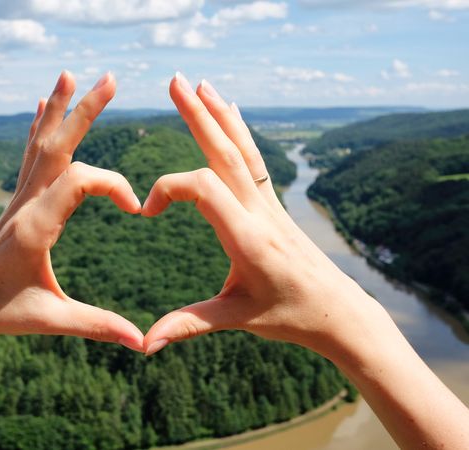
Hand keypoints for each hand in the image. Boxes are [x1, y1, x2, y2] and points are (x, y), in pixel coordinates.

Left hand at [0, 71, 143, 352]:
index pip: (79, 182)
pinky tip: (41, 104)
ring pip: (40, 142)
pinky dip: (39, 125)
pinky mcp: (17, 199)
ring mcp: (18, 197)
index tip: (137, 207)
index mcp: (36, 226)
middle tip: (109, 79)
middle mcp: (26, 203)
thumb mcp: (51, 320)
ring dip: (59, 108)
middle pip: (58, 146)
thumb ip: (97, 326)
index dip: (114, 185)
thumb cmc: (2, 312)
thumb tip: (141, 343)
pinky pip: (30, 154)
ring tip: (70, 75)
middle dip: (85, 111)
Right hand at [142, 73, 375, 356]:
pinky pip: (254, 161)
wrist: (338, 311)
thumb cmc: (290, 315)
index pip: (203, 188)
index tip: (147, 211)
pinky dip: (240, 132)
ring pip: (242, 150)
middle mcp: (260, 212)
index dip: (168, 189)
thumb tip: (145, 344)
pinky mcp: (273, 206)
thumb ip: (189, 325)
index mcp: (248, 237)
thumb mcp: (237, 319)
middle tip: (175, 81)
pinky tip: (232, 112)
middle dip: (197, 115)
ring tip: (201, 84)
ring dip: (219, 115)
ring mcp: (269, 205)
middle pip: (225, 153)